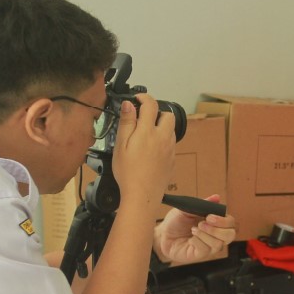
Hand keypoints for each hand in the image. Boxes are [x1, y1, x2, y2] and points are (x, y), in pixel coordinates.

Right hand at [111, 94, 175, 215]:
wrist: (142, 196)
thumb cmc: (128, 173)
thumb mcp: (121, 145)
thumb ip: (126, 122)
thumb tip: (128, 104)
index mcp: (147, 131)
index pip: (151, 105)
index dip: (144, 97)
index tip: (137, 99)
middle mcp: (162, 137)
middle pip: (167, 115)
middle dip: (157, 113)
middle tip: (143, 120)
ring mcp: (170, 149)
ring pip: (170, 130)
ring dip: (161, 127)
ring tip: (146, 136)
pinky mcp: (172, 160)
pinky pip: (170, 144)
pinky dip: (163, 141)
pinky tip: (151, 151)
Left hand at [155, 194, 236, 264]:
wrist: (163, 234)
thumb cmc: (177, 221)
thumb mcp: (188, 208)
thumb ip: (203, 204)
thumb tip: (216, 197)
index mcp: (216, 223)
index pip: (231, 223)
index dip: (224, 220)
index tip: (210, 216)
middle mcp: (216, 235)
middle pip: (231, 235)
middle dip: (218, 228)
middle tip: (202, 223)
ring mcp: (210, 246)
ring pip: (218, 243)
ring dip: (205, 234)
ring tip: (193, 229)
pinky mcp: (201, 254)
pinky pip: (206, 249)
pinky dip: (198, 241)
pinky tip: (191, 238)